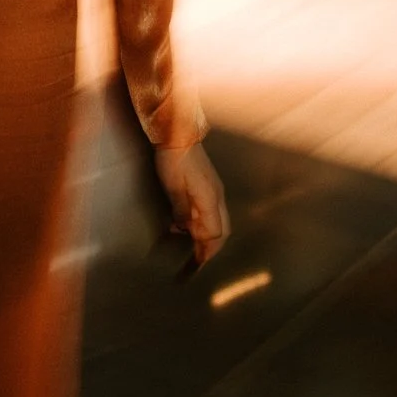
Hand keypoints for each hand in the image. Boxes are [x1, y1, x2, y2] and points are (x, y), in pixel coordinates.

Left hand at [154, 142, 229, 265]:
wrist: (179, 135)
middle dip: (212, 246)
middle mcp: (217, 197)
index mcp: (210, 199)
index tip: (198, 262)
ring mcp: (214, 191)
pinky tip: (187, 223)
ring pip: (218, 221)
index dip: (207, 249)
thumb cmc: (174, 160)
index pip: (215, 233)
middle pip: (222, 229)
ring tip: (191, 244)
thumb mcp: (174, 188)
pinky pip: (211, 211)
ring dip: (207, 234)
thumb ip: (182, 211)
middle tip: (199, 259)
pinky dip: (203, 222)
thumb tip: (186, 230)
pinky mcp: (208, 186)